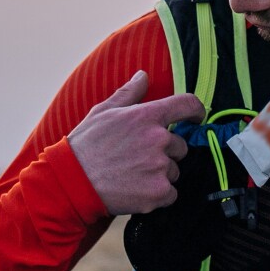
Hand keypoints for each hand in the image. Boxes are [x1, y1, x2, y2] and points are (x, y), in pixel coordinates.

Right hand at [68, 70, 203, 214]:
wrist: (72, 182)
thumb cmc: (85, 145)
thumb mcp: (103, 112)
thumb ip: (128, 94)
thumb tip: (143, 76)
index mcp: (147, 116)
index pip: (187, 105)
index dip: (196, 111)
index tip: (197, 118)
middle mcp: (159, 140)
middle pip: (180, 146)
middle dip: (164, 152)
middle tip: (137, 159)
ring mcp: (160, 167)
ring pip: (174, 170)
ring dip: (160, 174)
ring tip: (132, 175)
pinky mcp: (158, 192)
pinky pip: (171, 193)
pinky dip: (158, 195)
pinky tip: (136, 190)